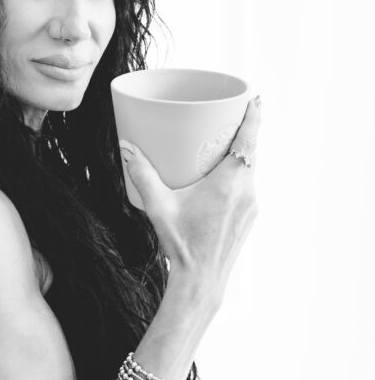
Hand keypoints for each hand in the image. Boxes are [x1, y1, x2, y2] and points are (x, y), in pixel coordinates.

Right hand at [119, 95, 260, 303]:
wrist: (201, 282)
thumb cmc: (181, 245)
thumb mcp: (158, 206)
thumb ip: (142, 174)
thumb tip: (125, 148)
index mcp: (230, 182)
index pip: (249, 139)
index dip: (254, 116)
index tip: (254, 98)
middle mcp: (247, 191)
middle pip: (251, 152)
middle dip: (242, 132)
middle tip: (229, 116)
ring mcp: (251, 207)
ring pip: (250, 171)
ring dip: (240, 156)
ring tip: (222, 146)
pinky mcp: (249, 219)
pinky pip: (247, 187)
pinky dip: (238, 176)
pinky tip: (221, 178)